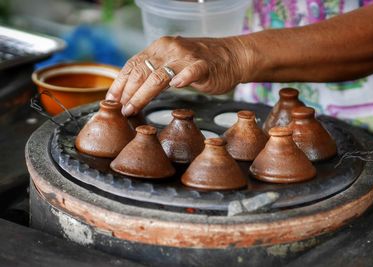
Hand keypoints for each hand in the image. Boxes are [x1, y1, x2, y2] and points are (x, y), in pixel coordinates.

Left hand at [106, 36, 247, 115]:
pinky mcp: (204, 66)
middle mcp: (169, 49)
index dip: (119, 83)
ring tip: (133, 107)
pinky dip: (184, 77)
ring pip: (159, 75)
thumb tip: (132, 90)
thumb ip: (155, 72)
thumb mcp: (172, 63)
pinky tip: (177, 85)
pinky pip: (192, 71)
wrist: (232, 56)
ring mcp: (186, 57)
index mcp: (159, 49)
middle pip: (142, 71)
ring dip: (143, 93)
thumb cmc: (200, 64)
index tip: (110, 100)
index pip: (133, 64)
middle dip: (127, 92)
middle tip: (120, 110)